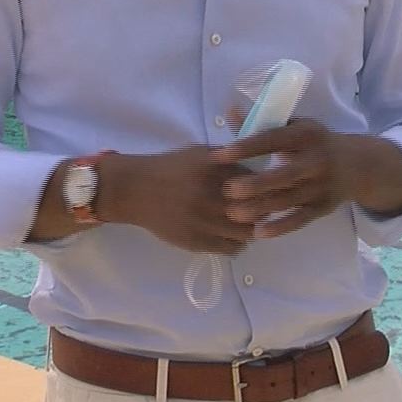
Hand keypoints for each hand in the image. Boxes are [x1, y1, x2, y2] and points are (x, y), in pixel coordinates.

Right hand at [97, 147, 252, 254]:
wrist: (135, 190)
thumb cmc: (170, 168)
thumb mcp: (200, 153)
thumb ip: (228, 159)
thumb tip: (260, 168)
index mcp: (214, 169)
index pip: (256, 181)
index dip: (265, 186)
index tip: (266, 188)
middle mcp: (210, 195)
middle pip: (256, 208)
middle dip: (264, 209)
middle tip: (262, 208)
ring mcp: (203, 221)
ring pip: (246, 232)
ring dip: (252, 228)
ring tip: (248, 224)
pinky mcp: (195, 241)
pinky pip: (229, 248)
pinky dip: (237, 244)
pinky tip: (232, 236)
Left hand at [213, 119, 352, 239]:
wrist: (358, 165)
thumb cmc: (315, 142)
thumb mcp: (295, 127)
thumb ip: (262, 123)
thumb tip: (229, 111)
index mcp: (306, 135)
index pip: (274, 140)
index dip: (247, 148)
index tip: (220, 156)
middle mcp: (316, 160)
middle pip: (284, 174)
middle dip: (255, 184)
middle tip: (228, 190)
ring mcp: (321, 186)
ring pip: (288, 200)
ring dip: (261, 208)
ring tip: (233, 214)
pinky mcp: (323, 207)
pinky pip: (300, 219)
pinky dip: (280, 227)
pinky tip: (259, 232)